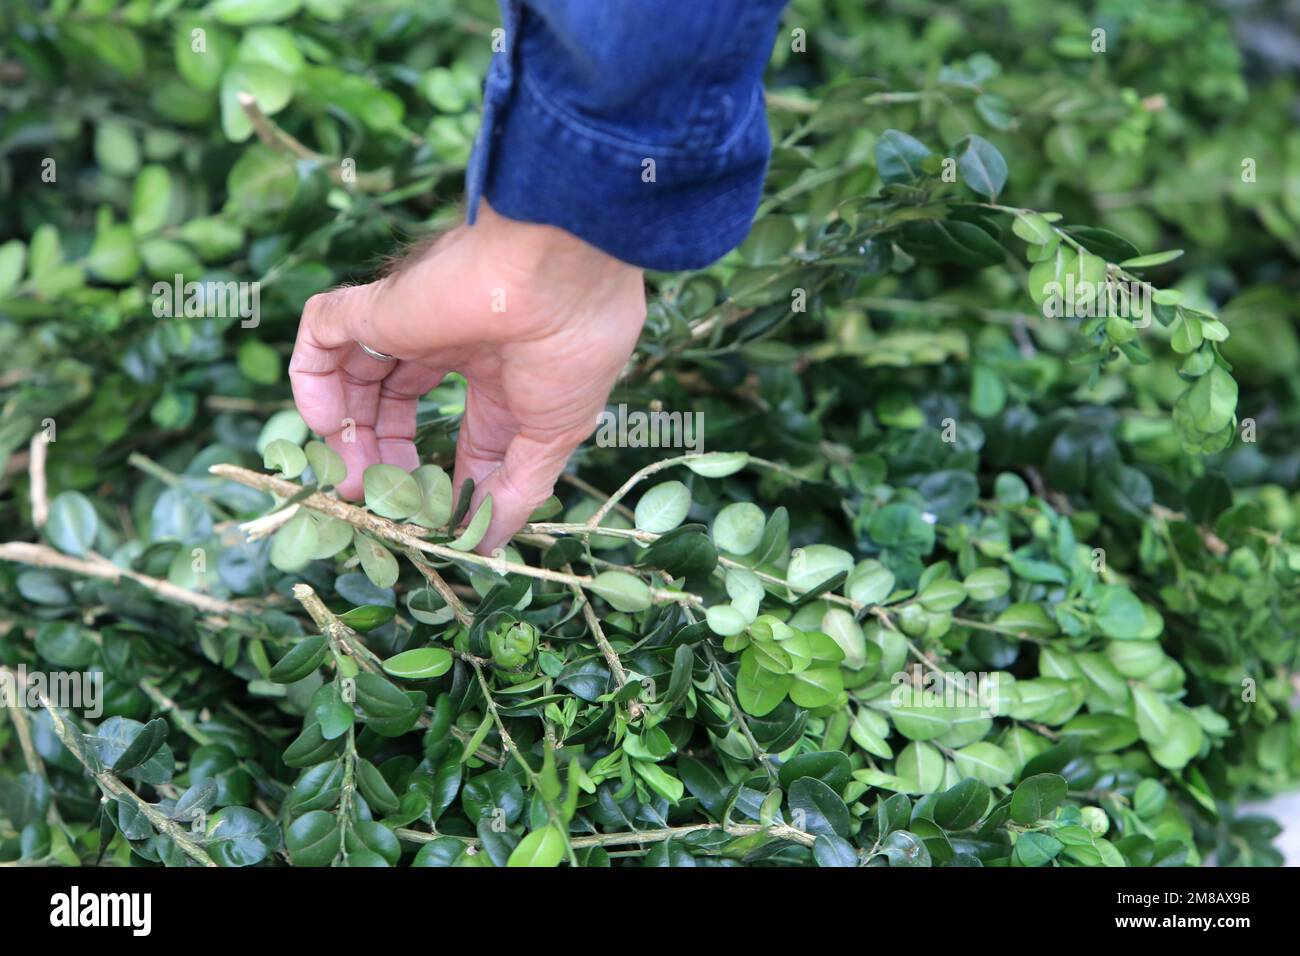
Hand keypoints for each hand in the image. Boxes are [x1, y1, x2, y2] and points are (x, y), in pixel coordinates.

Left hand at [288, 201, 645, 552]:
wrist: (558, 274)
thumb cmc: (572, 350)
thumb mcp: (553, 435)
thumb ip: (517, 490)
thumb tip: (485, 543)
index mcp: (501, 372)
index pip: (461, 435)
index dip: (442, 479)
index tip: (432, 520)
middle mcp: (452, 346)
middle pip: (396, 408)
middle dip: (385, 458)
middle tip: (377, 499)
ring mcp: (410, 322)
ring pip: (353, 377)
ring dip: (345, 435)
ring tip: (353, 481)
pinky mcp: (378, 304)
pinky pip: (320, 336)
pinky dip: (309, 382)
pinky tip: (326, 426)